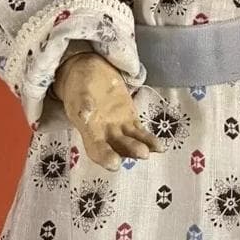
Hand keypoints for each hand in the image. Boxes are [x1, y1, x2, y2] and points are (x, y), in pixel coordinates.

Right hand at [52, 52, 163, 169]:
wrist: (90, 75)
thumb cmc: (80, 85)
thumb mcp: (79, 92)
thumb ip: (83, 103)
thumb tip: (85, 113)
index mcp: (88, 130)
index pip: (95, 148)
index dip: (104, 157)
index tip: (114, 164)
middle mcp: (103, 134)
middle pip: (117, 147)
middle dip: (129, 151)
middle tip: (143, 154)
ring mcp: (118, 128)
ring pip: (130, 141)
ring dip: (140, 147)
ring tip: (152, 149)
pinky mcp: (130, 120)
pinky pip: (139, 133)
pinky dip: (148, 140)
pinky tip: (159, 147)